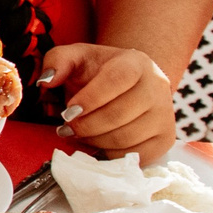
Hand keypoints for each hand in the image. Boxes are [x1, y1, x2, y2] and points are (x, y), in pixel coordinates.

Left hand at [39, 43, 177, 164]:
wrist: (130, 83)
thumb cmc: (99, 71)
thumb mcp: (76, 57)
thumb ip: (57, 62)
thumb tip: (46, 81)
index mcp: (136, 63)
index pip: (117, 80)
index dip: (90, 98)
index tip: (68, 111)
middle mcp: (157, 87)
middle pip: (120, 114)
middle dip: (86, 125)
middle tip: (67, 127)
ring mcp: (165, 114)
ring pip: (127, 137)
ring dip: (95, 141)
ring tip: (79, 134)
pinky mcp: (166, 138)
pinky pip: (137, 155)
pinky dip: (112, 154)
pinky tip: (98, 144)